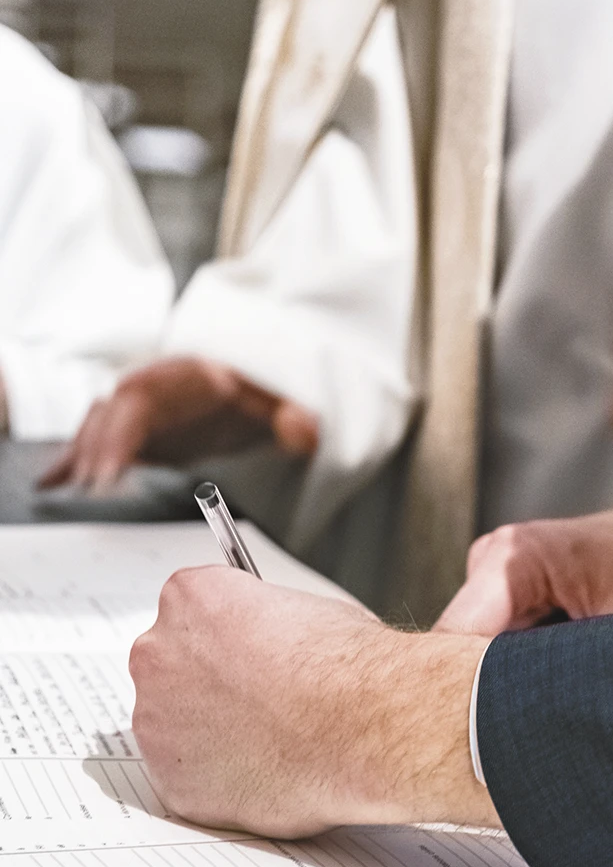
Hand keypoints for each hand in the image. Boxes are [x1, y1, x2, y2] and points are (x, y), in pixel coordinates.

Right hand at [40, 357, 318, 490]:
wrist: (259, 379)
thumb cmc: (265, 389)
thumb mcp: (284, 401)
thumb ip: (297, 417)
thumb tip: (305, 432)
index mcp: (186, 375)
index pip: (140, 400)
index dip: (120, 435)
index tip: (111, 471)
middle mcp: (155, 385)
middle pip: (111, 412)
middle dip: (96, 448)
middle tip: (92, 490)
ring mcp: (142, 406)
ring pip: (99, 423)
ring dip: (82, 454)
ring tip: (68, 488)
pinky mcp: (139, 429)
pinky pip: (100, 439)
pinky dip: (77, 459)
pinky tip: (53, 482)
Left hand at [130, 568, 496, 837]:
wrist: (360, 727)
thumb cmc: (344, 666)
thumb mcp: (308, 608)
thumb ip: (264, 620)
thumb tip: (267, 640)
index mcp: (190, 598)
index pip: (190, 606)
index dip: (226, 629)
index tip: (246, 646)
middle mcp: (159, 654)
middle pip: (170, 663)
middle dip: (206, 678)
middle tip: (255, 695)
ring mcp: (156, 722)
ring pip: (172, 723)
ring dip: (206, 729)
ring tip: (265, 737)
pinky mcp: (170, 781)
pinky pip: (184, 777)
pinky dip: (214, 776)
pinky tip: (259, 769)